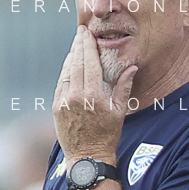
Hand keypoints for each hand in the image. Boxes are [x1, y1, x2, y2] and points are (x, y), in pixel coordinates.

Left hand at [52, 26, 136, 163]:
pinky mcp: (57, 107)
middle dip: (78, 46)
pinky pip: (60, 83)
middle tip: (81, 32)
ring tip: (76, 45)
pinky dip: (65, 71)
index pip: (88, 62)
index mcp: (93, 95)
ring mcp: (64, 101)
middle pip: (76, 63)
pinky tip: (70, 64)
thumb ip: (123, 87)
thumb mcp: (120, 112)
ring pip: (66, 71)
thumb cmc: (107, 135)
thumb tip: (131, 67)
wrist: (87, 157)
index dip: (87, 45)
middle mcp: (76, 96)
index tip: (87, 33)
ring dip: (71, 56)